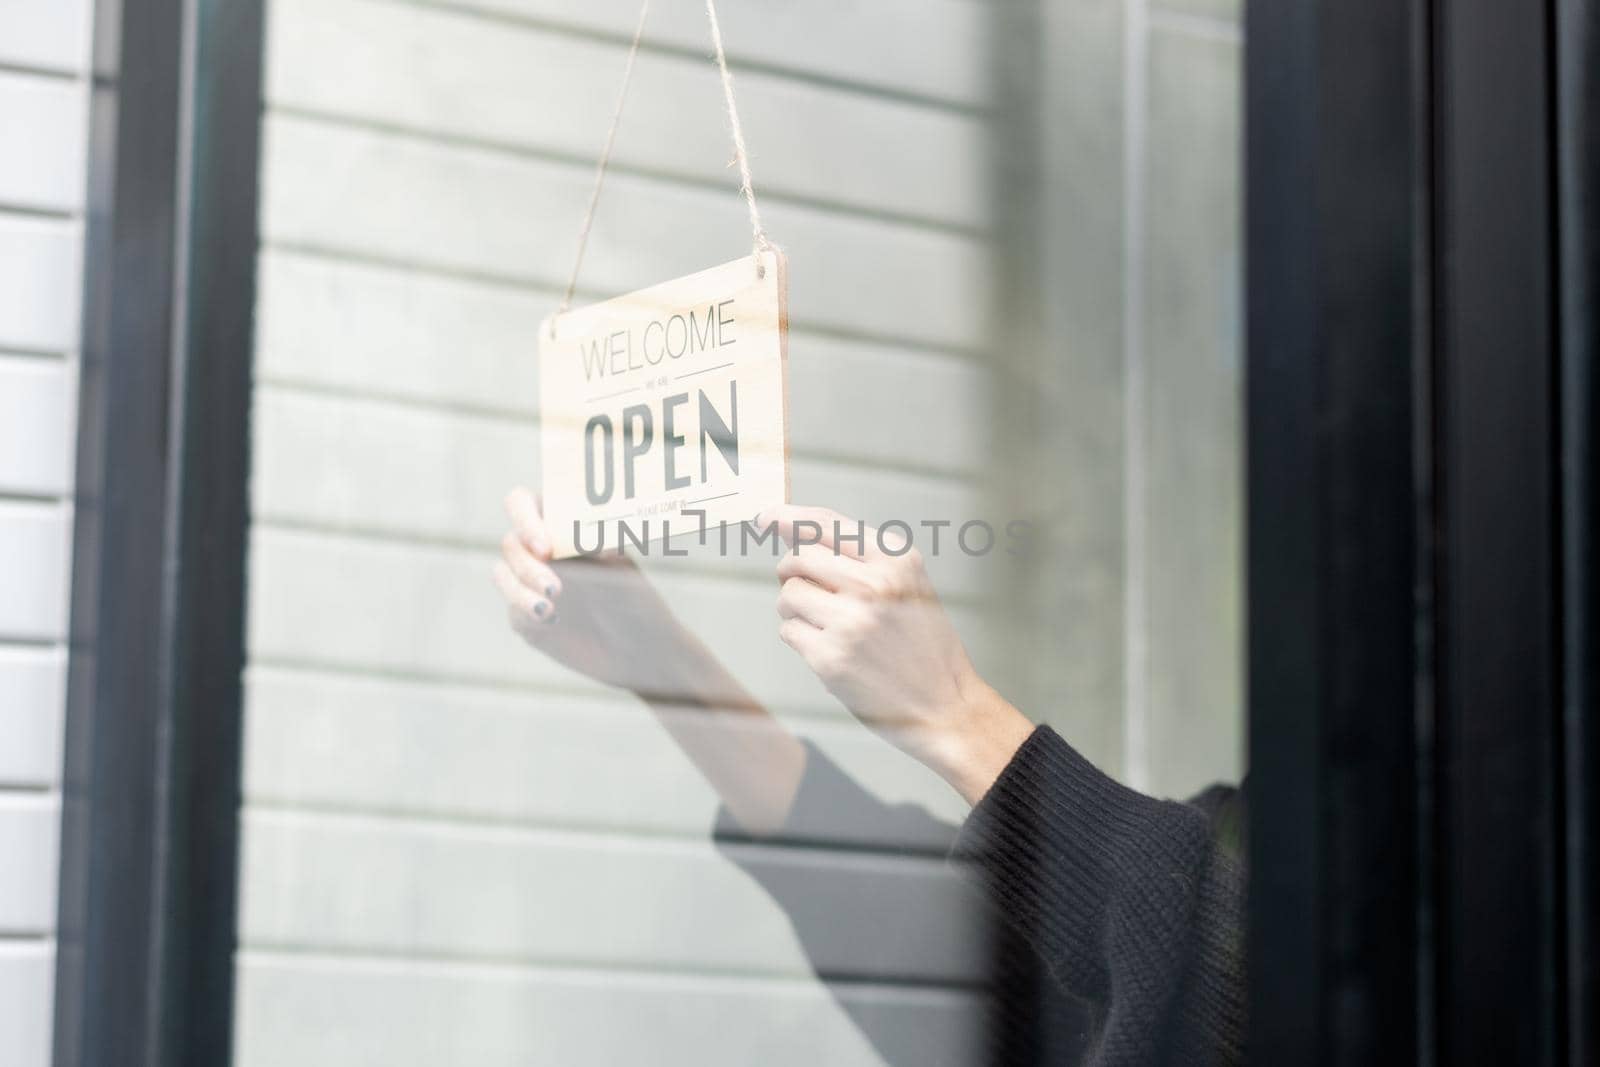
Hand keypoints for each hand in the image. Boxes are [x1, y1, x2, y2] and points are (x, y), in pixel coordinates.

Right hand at [492, 487, 697, 693]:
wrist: (640, 651)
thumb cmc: (635, 600)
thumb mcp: (620, 571)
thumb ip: (594, 550)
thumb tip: (583, 536)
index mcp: (560, 527)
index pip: (523, 504)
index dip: (525, 519)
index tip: (545, 547)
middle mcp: (540, 552)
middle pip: (510, 543)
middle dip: (529, 564)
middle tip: (556, 588)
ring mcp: (530, 585)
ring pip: (503, 575)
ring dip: (520, 589)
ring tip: (549, 608)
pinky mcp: (526, 617)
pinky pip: (513, 609)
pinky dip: (528, 612)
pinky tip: (554, 620)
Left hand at [762, 505, 1034, 804]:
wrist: (946, 706)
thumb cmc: (922, 644)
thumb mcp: (908, 585)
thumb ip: (859, 555)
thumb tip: (788, 527)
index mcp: (897, 559)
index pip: (827, 524)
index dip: (788, 517)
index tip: (765, 518)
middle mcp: (875, 584)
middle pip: (798, 557)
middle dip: (792, 572)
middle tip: (805, 590)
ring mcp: (851, 621)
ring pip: (788, 594)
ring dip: (796, 609)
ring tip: (828, 626)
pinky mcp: (831, 657)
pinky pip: (789, 630)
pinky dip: (801, 638)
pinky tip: (829, 650)